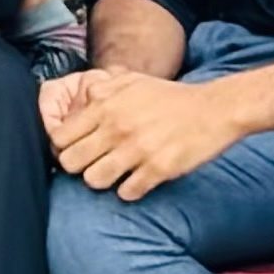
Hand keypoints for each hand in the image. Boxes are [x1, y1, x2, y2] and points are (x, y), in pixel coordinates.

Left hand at [38, 64, 232, 196]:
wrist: (214, 109)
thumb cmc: (170, 96)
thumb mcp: (130, 81)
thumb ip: (100, 90)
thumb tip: (78, 102)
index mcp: (104, 106)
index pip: (59, 137)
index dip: (62, 147)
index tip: (75, 149)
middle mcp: (116, 128)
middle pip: (70, 162)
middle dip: (78, 166)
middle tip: (92, 164)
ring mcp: (137, 150)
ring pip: (94, 180)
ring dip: (102, 180)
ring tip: (114, 174)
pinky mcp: (159, 169)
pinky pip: (127, 192)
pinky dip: (129, 190)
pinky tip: (138, 181)